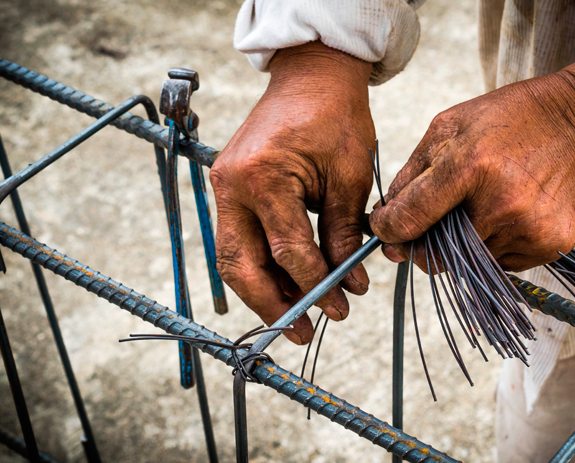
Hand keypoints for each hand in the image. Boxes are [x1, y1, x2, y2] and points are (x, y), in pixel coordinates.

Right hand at [210, 41, 374, 344]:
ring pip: (232, 258)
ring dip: (261, 292)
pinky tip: (285, 285)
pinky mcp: (228, 188)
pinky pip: (238, 239)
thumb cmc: (336, 117)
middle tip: (301, 333)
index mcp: (264, 176)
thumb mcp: (350, 175)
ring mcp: (224, 187)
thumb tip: (349, 284)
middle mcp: (233, 185)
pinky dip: (260, 266)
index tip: (341, 307)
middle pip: (241, 264)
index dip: (316, 284)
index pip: (288, 250)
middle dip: (272, 305)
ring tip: (293, 318)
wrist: (311, 77)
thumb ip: (345, 233)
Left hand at [370, 55, 574, 271]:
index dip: (388, 230)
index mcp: (470, 165)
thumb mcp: (451, 126)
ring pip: (469, 263)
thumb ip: (413, 174)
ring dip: (462, 246)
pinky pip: (502, 264)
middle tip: (428, 227)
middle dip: (423, 246)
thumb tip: (385, 221)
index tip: (384, 230)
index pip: (411, 218)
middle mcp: (500, 204)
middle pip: (437, 254)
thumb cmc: (510, 120)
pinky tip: (507, 215)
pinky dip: (493, 247)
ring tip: (481, 207)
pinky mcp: (550, 245)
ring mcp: (528, 229)